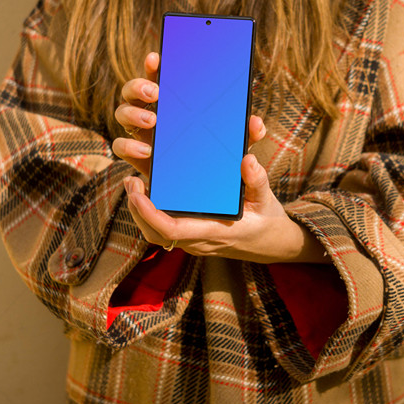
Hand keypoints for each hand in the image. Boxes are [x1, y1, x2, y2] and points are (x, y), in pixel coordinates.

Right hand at [111, 50, 267, 193]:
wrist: (215, 200)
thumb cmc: (225, 166)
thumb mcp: (239, 150)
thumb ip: (249, 136)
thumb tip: (255, 123)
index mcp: (178, 105)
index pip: (161, 77)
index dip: (153, 65)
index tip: (156, 57)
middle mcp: (156, 115)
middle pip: (134, 90)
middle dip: (138, 85)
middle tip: (156, 92)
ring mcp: (144, 136)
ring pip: (123, 114)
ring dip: (133, 113)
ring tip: (152, 121)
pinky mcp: (138, 159)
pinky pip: (121, 147)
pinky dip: (129, 147)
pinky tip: (147, 152)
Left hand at [122, 116, 306, 263]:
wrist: (271, 244)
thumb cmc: (267, 220)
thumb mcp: (267, 200)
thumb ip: (257, 181)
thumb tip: (247, 159)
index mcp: (215, 232)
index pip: (174, 230)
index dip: (150, 214)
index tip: (138, 194)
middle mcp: (199, 241)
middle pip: (156, 233)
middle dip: (137, 210)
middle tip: (131, 180)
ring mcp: (193, 242)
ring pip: (156, 234)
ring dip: (140, 212)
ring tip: (134, 183)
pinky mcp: (191, 238)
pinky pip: (163, 231)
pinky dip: (150, 214)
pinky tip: (147, 193)